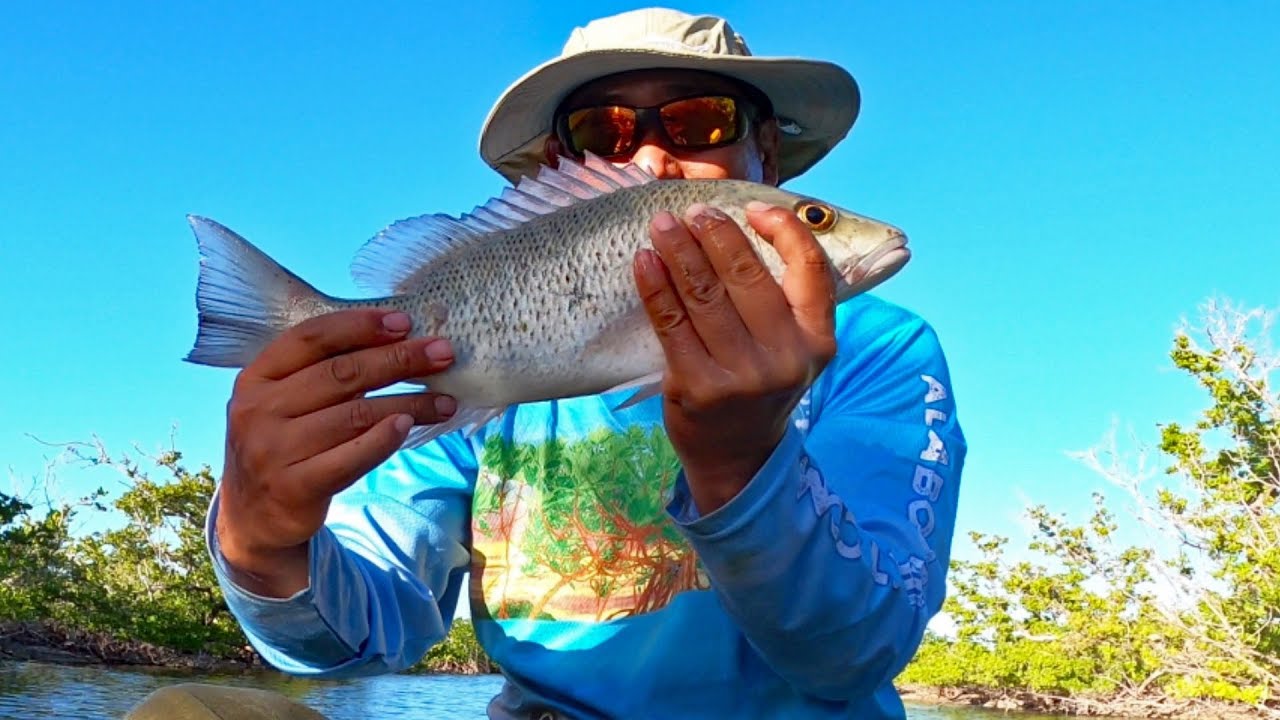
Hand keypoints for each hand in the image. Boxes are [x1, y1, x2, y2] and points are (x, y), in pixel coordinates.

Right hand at [214, 309, 456, 596]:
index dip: (359, 326)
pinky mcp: (294, 487)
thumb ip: (326, 372)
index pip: (311, 338)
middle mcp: (258, 409)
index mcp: (257, 377)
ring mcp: (273, 450)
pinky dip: (383, 439)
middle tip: (442, 353)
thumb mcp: (287, 401)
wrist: (254, 515)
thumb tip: (400, 341)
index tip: (404, 322)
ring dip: (408, 403)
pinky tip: (409, 426)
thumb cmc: (284, 442)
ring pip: (355, 415)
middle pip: (341, 374)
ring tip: (445, 399)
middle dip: (399, 359)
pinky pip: (351, 457)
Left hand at [633, 202, 836, 514]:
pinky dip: (655, 285)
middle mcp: (784, 357)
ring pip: (705, 294)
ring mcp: (740, 375)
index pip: (809, 267)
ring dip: (679, 250)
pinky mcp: (697, 387)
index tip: (753, 209)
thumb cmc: (761, 387)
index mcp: (817, 340)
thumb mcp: (793, 349)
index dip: (782, 229)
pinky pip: (671, 322)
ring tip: (662, 225)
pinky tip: (645, 261)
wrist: (736, 458)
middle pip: (748, 275)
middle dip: (716, 233)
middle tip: (694, 212)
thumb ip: (785, 301)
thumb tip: (748, 225)